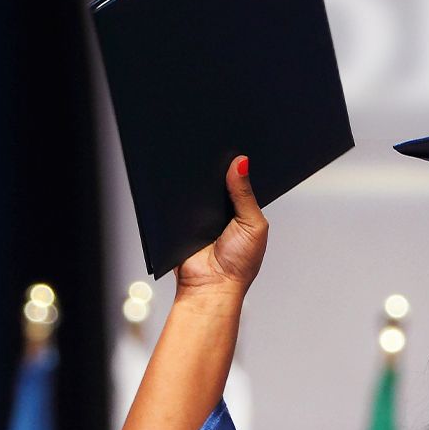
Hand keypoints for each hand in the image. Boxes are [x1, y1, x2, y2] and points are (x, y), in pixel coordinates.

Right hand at [174, 156, 268, 298]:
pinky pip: (176, 200)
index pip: (238, 180)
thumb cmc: (239, 263)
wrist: (211, 286)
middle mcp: (220, 211)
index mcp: (241, 210)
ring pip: (194, 188)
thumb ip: (246, 194)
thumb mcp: (253, 225)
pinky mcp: (178, 221)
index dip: (236, 164)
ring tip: (196, 154)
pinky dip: (177, 190)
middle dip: (215, 167)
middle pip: (215, 181)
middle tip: (213, 146)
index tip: (233, 143)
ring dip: (194, 177)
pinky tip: (179, 175)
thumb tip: (241, 162)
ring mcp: (198, 215)